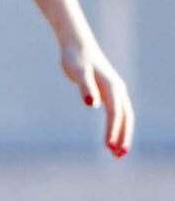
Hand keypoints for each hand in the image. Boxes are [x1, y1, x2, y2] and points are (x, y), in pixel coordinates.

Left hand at [61, 33, 133, 158]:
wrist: (78, 45)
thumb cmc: (75, 59)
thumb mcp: (77, 72)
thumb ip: (84, 87)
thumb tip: (92, 103)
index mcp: (112, 87)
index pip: (115, 114)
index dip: (113, 130)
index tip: (109, 147)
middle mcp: (117, 90)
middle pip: (126, 118)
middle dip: (123, 137)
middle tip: (119, 156)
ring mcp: (115, 91)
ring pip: (124, 116)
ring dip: (122, 134)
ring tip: (116, 153)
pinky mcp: (109, 92)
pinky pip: (117, 112)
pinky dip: (116, 126)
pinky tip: (111, 136)